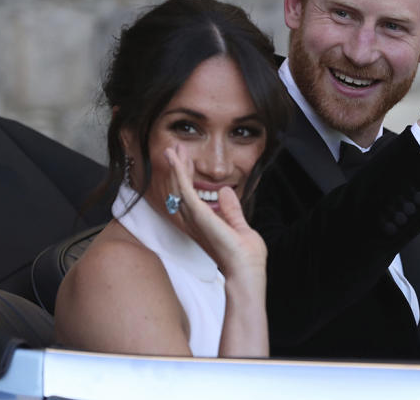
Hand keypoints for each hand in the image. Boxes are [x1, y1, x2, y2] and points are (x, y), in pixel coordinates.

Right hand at [163, 146, 266, 277]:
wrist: (246, 271)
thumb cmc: (245, 257)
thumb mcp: (239, 226)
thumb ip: (231, 210)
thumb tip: (226, 191)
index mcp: (203, 224)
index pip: (191, 196)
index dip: (188, 176)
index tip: (187, 160)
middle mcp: (194, 221)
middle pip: (180, 190)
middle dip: (178, 168)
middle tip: (175, 149)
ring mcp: (195, 218)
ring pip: (178, 187)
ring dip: (176, 167)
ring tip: (172, 149)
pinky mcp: (198, 215)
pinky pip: (184, 189)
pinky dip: (179, 172)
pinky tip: (176, 159)